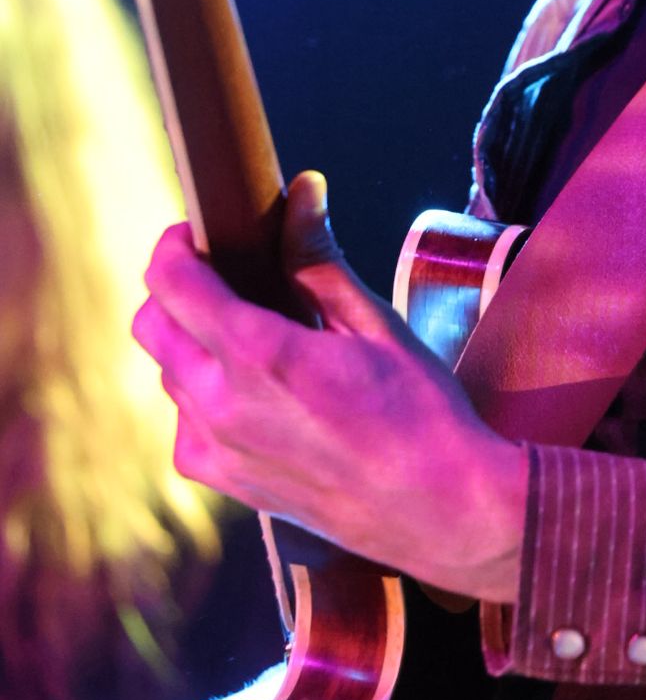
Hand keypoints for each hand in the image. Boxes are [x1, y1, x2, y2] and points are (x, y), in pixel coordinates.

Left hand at [133, 173, 527, 600]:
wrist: (441, 510)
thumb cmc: (422, 413)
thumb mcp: (375, 323)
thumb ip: (319, 259)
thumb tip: (302, 189)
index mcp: (259, 354)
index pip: (170, 282)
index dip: (175, 245)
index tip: (198, 233)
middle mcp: (222, 405)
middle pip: (152, 325)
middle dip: (176, 289)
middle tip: (224, 276)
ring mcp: (218, 450)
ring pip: (168, 373)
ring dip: (191, 342)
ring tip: (252, 335)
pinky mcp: (227, 483)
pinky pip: (186, 424)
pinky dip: (204, 396)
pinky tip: (256, 392)